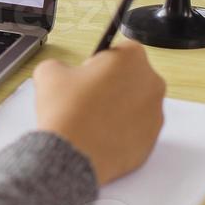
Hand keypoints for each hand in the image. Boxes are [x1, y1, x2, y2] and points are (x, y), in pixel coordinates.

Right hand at [33, 40, 165, 184]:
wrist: (73, 155)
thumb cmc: (66, 112)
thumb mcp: (49, 73)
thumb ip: (60, 65)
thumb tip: (63, 74)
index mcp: (131, 58)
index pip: (119, 50)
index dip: (99, 62)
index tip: (86, 74)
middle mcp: (151, 82)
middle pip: (130, 77)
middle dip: (111, 85)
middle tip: (85, 98)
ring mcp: (155, 113)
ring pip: (135, 104)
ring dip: (117, 108)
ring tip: (90, 120)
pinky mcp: (152, 139)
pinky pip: (135, 129)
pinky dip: (120, 131)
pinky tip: (98, 136)